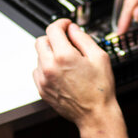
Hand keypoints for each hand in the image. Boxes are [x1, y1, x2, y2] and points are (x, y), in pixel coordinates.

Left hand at [33, 19, 127, 137]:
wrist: (95, 114)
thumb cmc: (99, 89)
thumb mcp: (99, 57)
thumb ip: (83, 38)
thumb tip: (73, 29)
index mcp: (64, 56)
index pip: (53, 29)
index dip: (61, 23)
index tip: (66, 25)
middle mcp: (50, 67)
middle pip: (41, 40)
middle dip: (53, 37)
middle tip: (66, 41)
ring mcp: (44, 79)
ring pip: (39, 56)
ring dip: (50, 53)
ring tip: (66, 60)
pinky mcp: (42, 89)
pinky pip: (38, 70)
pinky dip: (46, 67)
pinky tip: (61, 71)